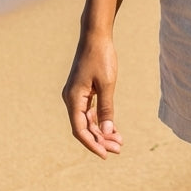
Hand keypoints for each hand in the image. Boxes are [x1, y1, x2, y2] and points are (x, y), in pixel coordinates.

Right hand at [62, 35, 123, 158]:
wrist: (96, 36)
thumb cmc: (102, 57)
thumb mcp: (107, 83)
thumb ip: (106, 108)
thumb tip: (107, 130)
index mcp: (73, 99)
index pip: (80, 130)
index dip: (92, 144)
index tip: (105, 154)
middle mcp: (71, 99)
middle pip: (84, 127)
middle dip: (100, 139)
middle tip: (118, 149)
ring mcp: (76, 95)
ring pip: (88, 121)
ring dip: (102, 131)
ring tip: (119, 142)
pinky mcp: (83, 91)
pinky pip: (90, 111)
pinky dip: (101, 120)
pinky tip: (113, 128)